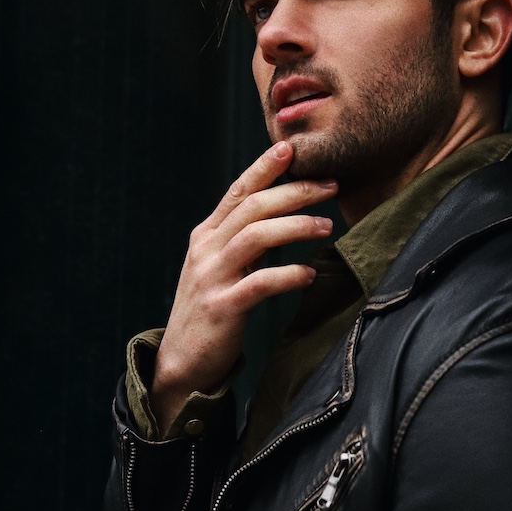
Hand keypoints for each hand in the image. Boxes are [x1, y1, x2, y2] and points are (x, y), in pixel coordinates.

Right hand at [150, 143, 334, 433]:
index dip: (264, 167)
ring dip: (296, 226)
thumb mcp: (221, 267)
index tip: (291, 148)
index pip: (238, 191)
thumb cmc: (210, 311)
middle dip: (294, 191)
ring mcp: (211, 277)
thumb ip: (244, 240)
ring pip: (256, 236)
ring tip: (328, 224)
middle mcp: (206, 249)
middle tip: (330, 184)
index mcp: (206, 235)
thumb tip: (284, 214)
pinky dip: (287, 274)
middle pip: (252, 206)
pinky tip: (309, 273)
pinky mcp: (222, 308)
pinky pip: (259, 283)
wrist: (181, 362)